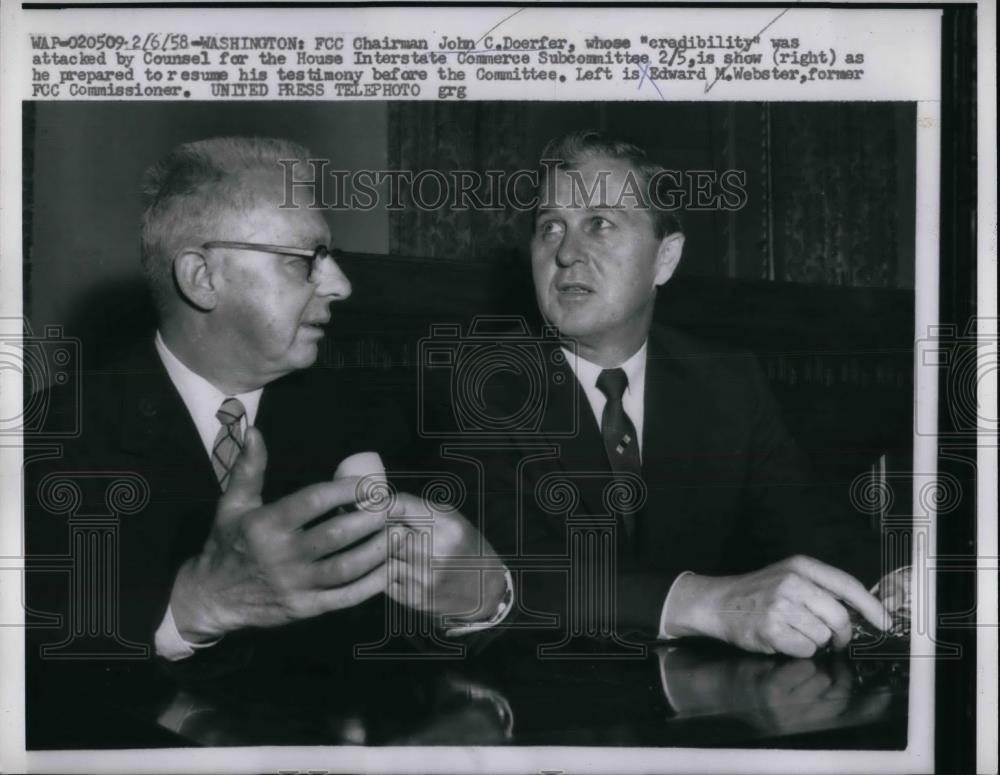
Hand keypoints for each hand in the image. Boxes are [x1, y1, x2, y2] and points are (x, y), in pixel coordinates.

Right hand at [169, 427, 388, 641]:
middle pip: (336, 534)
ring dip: (377, 549)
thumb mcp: (232, 504)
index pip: (314, 501)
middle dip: (370, 518)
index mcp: (265, 525)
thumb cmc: (227, 544)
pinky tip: (389, 568)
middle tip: (392, 506)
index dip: (347, 490)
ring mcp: (294, 585)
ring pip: (346, 567)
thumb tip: (254, 431)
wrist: (212, 599)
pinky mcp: (304, 608)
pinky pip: (344, 597)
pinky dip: (371, 584)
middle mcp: (281, 555)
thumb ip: (249, 468)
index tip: (371, 484)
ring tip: (399, 532)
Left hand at [384, 492, 506, 622]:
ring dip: (385, 553)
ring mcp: (422, 579)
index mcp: (447, 526)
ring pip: (381, 557)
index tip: (373, 505)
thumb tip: (369, 503)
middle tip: (394, 531)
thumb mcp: (450, 518)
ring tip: (406, 552)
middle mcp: (434, 552)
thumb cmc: (464, 546)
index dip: (381, 505)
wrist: (485, 589)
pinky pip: (383, 579)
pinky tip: (408, 571)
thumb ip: (413, 507)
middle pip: (385, 532)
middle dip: (383, 530)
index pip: (398, 506)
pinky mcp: (414, 599)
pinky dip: (389, 573)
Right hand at [664, 555, 887, 656]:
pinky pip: (805, 649)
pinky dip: (799, 649)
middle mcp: (792, 582)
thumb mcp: (788, 575)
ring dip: (814, 641)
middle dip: (842, 634)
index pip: (847, 585)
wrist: (719, 602)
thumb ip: (821, 587)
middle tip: (835, 640)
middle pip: (839, 617)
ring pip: (822, 636)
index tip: (884, 622)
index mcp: (801, 566)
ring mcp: (780, 605)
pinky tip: (782, 639)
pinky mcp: (771, 628)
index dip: (871, 606)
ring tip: (794, 632)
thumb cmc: (758, 592)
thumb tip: (861, 610)